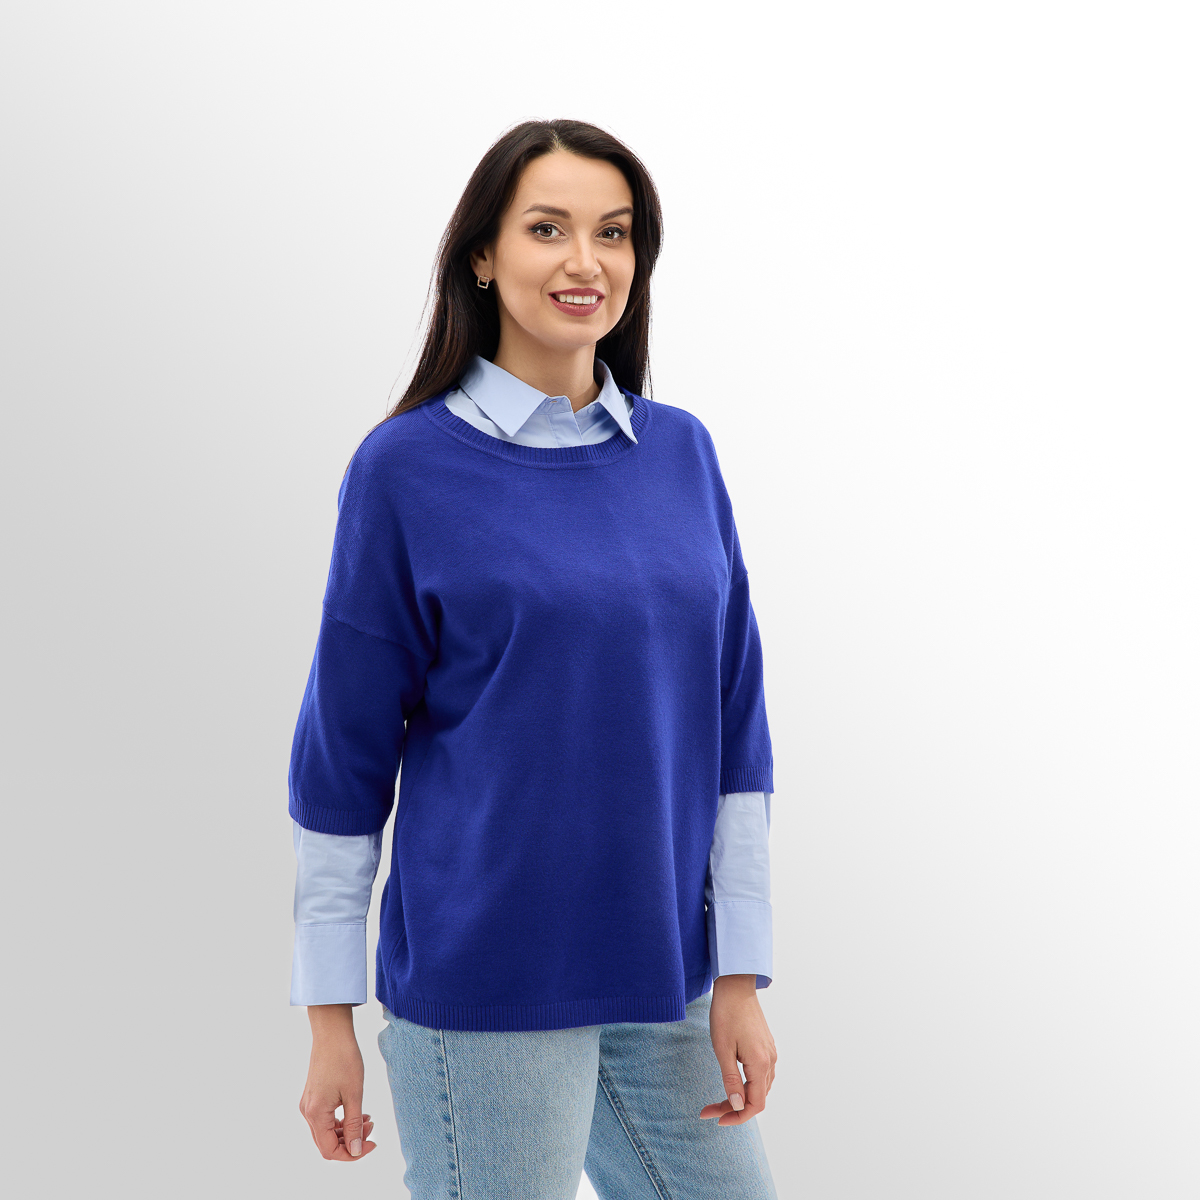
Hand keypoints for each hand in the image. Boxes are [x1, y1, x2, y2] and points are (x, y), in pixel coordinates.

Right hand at [299, 1003, 378, 1160]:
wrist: (332, 1032)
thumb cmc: (344, 1058)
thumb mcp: (354, 1094)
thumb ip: (354, 1125)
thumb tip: (356, 1151)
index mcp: (315, 1114)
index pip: (330, 1150)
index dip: (351, 1154)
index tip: (371, 1144)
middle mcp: (308, 1112)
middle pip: (327, 1143)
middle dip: (351, 1142)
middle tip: (371, 1129)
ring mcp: (309, 1104)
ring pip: (327, 1131)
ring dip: (347, 1131)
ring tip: (368, 1120)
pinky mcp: (313, 1096)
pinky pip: (326, 1119)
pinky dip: (341, 1121)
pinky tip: (358, 1114)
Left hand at [699, 975, 776, 1126]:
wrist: (736, 986)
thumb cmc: (726, 1014)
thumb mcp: (722, 1048)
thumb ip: (731, 1079)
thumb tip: (736, 1105)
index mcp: (760, 1063)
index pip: (755, 1104)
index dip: (737, 1116)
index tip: (716, 1118)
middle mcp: (770, 1060)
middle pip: (757, 1098)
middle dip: (733, 1108)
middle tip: (708, 1110)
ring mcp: (770, 1053)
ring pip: (760, 1088)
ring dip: (740, 1098)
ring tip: (718, 1100)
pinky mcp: (766, 1046)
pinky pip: (761, 1075)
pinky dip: (747, 1085)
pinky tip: (732, 1084)